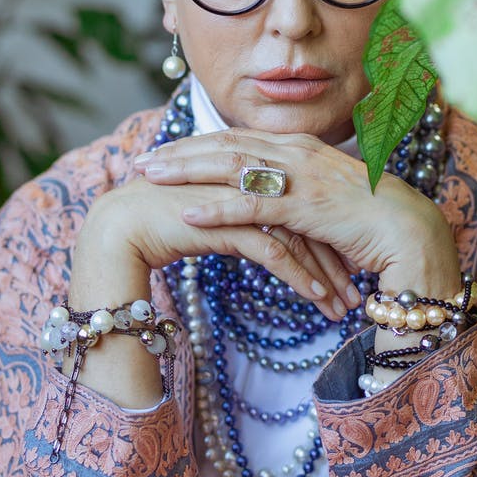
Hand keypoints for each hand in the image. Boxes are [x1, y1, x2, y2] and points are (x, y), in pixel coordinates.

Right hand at [73, 174, 356, 323]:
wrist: (119, 226)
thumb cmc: (161, 221)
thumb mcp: (216, 216)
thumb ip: (244, 217)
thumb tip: (268, 238)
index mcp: (250, 171)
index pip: (303, 202)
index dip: (329, 234)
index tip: (351, 263)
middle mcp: (250, 179)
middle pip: (309, 218)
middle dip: (336, 256)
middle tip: (357, 289)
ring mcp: (240, 196)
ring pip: (298, 235)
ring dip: (325, 272)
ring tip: (344, 304)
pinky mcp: (227, 220)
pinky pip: (274, 250)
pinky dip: (300, 275)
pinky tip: (317, 297)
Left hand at [134, 128, 460, 296]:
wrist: (412, 233)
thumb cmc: (372, 221)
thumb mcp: (326, 199)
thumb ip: (295, 193)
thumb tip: (268, 201)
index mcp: (302, 147)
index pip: (239, 137)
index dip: (198, 143)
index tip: (166, 150)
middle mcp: (298, 152)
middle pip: (226, 143)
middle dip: (181, 150)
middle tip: (142, 160)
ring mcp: (303, 176)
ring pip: (231, 166)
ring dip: (186, 171)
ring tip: (150, 178)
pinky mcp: (307, 206)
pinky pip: (252, 204)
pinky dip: (216, 207)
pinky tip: (187, 212)